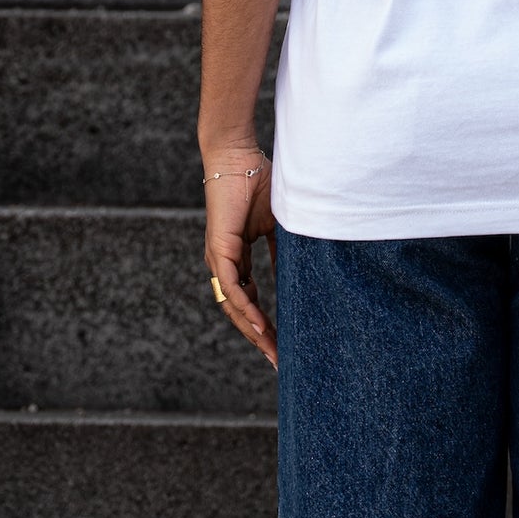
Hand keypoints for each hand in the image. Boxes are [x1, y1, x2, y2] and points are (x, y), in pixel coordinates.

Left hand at [202, 146, 279, 368]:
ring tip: (271, 350)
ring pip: (234, 306)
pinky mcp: (220, 250)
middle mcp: (224, 264)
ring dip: (252, 330)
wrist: (238, 157)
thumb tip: (298, 275)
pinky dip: (245, 308)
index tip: (281, 344)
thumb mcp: (277, 223)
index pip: (250, 299)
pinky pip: (232, 287)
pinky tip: (258, 325)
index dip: (264, 323)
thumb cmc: (257, 181)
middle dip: (259, 337)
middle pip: (240, 311)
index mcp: (237, 258)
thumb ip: (282, 249)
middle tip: (278, 361)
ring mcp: (220, 259)